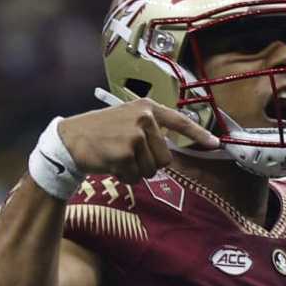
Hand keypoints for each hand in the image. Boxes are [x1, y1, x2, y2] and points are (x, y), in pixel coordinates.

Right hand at [55, 99, 220, 181]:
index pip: (179, 121)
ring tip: (117, 157)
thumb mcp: (127, 120)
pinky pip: (135, 177)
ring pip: (151, 170)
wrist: (70, 139)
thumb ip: (149, 130)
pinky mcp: (126, 153)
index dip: (198, 135)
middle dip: (149, 164)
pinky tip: (110, 164)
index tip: (215, 144)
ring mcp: (135, 136)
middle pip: (165, 158)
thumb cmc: (100, 133)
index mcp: (147, 108)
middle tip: (127, 155)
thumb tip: (168, 153)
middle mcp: (144, 119)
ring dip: (135, 171)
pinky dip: (124, 177)